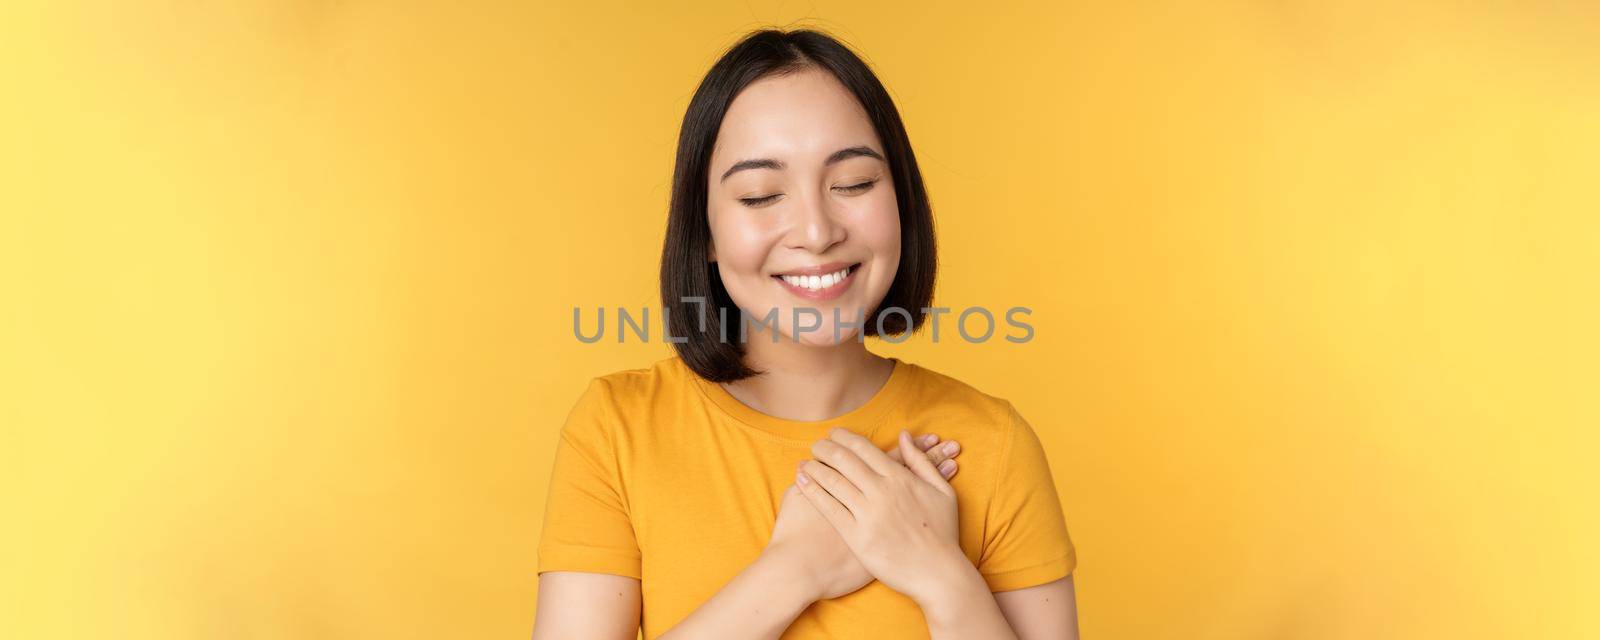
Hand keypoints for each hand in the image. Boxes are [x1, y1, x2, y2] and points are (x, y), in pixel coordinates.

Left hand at [794, 428, 964, 605]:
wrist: (937, 574)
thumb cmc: (943, 533)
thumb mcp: (942, 491)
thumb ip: (920, 461)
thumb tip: (904, 435)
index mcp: (900, 478)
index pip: (864, 448)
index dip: (845, 437)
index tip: (834, 434)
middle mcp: (881, 491)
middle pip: (845, 460)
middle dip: (826, 448)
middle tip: (816, 444)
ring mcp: (868, 514)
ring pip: (833, 481)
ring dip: (815, 467)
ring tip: (805, 462)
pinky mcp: (856, 536)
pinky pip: (829, 508)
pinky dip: (812, 492)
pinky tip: (802, 483)